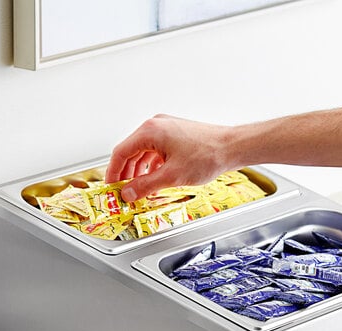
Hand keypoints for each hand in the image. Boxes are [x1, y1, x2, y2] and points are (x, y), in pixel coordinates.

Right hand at [105, 114, 233, 201]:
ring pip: (143, 152)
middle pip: (130, 152)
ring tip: (137, 189)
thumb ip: (145, 186)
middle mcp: (156, 126)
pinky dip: (151, 166)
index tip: (111, 187)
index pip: (121, 152)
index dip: (113, 172)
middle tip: (123, 191)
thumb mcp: (171, 176)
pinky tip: (153, 179)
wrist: (231, 147)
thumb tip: (128, 193)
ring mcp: (166, 129)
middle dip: (125, 174)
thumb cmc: (207, 155)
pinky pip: (155, 151)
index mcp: (150, 131)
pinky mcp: (175, 135)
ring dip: (138, 171)